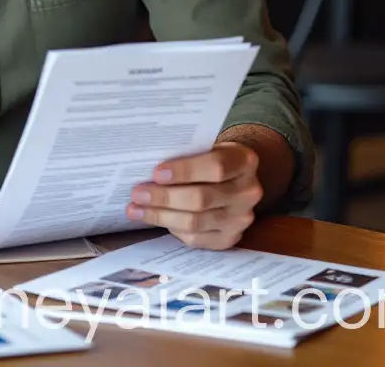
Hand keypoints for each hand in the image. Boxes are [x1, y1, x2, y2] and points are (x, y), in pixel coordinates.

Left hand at [125, 142, 263, 249]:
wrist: (234, 178)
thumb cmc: (210, 156)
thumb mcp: (206, 145)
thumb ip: (186, 152)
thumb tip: (145, 163)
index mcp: (244, 161)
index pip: (216, 167)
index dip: (185, 171)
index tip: (157, 173)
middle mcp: (248, 192)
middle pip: (202, 198)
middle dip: (164, 197)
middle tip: (137, 193)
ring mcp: (241, 218)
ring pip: (196, 222)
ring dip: (161, 216)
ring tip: (135, 209)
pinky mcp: (230, 238)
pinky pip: (197, 239)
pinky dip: (172, 229)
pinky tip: (154, 220)